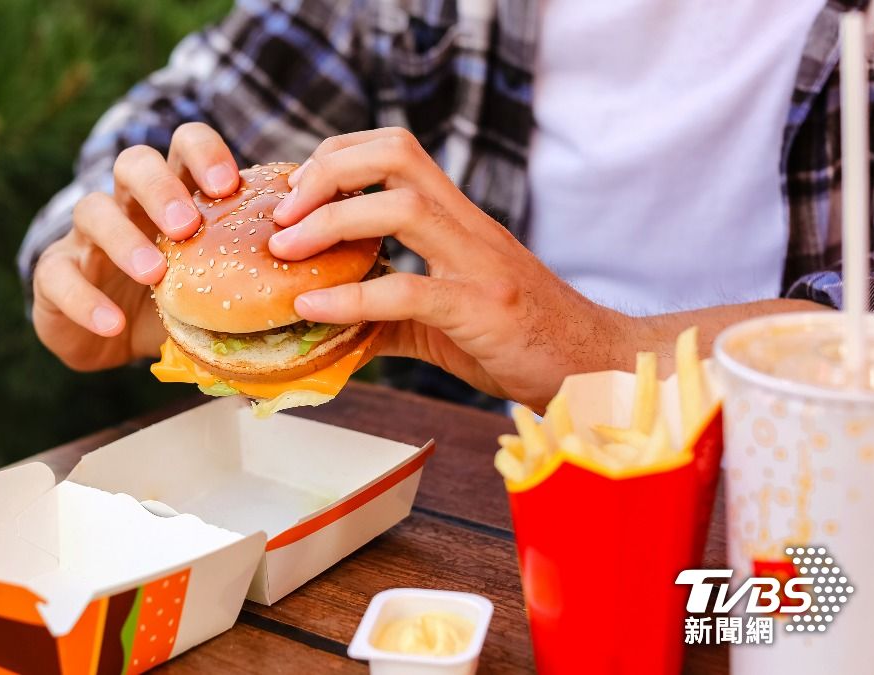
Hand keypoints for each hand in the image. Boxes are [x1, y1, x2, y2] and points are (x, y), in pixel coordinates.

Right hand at [32, 123, 240, 370]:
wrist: (111, 336)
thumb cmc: (178, 298)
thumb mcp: (220, 283)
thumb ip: (261, 274)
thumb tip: (337, 290)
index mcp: (174, 193)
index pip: (185, 147)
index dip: (205, 155)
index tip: (230, 185)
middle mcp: (128, 204)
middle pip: (134, 162)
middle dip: (161, 187)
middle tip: (187, 223)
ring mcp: (86, 237)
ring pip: (91, 209)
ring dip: (123, 238)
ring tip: (154, 271)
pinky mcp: (54, 275)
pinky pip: (59, 276)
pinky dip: (85, 300)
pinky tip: (113, 324)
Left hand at [269, 128, 635, 409]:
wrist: (593, 368)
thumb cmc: (518, 340)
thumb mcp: (442, 320)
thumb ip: (386, 313)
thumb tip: (322, 323)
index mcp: (458, 219)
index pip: (395, 149)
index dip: (337, 156)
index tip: (295, 194)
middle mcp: (468, 227)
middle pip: (395, 154)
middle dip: (327, 172)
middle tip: (280, 216)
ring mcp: (479, 264)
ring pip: (402, 207)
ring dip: (330, 222)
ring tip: (285, 252)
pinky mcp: (483, 310)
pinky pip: (412, 292)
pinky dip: (353, 297)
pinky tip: (314, 308)